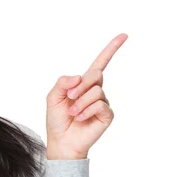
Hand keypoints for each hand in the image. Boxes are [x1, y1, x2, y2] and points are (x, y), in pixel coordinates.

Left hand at [45, 33, 128, 158]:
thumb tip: (79, 76)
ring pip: (96, 91)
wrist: (61, 141)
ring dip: (80, 102)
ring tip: (73, 113)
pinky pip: (100, 104)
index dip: (111, 49)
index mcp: (83, 83)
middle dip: (81, 84)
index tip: (124, 35)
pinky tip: (80, 118)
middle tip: (70, 97)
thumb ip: (62, 82)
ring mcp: (102, 102)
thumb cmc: (57, 120)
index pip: (100, 63)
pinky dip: (86, 111)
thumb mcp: (52, 97)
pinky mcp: (107, 114)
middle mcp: (95, 90)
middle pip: (96, 73)